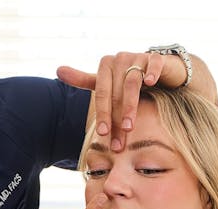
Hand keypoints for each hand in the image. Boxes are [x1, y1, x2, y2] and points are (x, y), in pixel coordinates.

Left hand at [58, 51, 181, 150]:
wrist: (159, 69)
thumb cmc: (128, 79)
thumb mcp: (107, 82)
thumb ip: (84, 80)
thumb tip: (58, 70)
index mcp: (106, 65)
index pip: (101, 94)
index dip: (102, 115)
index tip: (103, 135)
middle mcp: (120, 59)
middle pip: (116, 93)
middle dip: (116, 120)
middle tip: (117, 143)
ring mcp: (139, 57)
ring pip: (132, 83)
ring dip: (130, 106)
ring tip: (129, 127)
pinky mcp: (156, 57)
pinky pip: (154, 63)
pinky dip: (152, 72)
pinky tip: (150, 83)